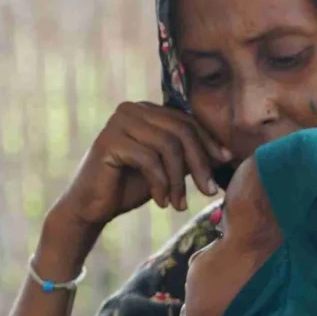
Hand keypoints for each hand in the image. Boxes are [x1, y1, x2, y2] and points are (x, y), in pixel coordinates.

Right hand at [58, 102, 230, 226]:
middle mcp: (131, 109)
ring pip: (168, 145)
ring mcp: (118, 122)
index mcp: (145, 109)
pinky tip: (161, 203)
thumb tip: (225, 153)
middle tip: (208, 191)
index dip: (208, 142)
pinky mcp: (108, 141)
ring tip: (180, 204)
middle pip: (180, 131)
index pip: (186, 121)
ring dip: (178, 179)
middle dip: (199, 163)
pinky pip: (149, 159)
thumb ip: (187, 155)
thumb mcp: (166, 168)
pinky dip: (160, 184)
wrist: (91, 207)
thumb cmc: (129, 186)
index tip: (224, 163)